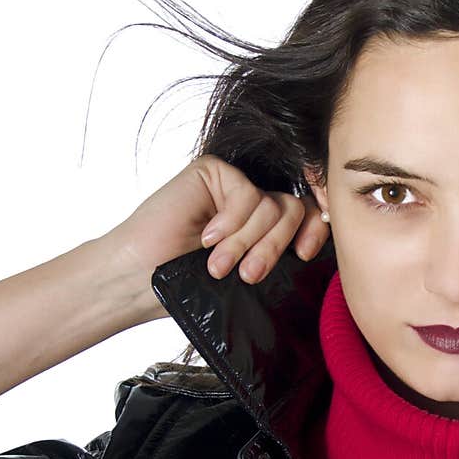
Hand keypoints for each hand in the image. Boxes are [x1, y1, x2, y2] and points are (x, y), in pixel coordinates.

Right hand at [102, 155, 329, 322]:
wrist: (141, 279)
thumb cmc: (188, 286)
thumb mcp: (245, 278)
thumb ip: (279, 262)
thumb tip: (318, 255)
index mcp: (267, 231)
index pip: (309, 219)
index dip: (315, 232)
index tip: (304, 256)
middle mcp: (254, 205)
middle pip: (294, 210)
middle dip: (274, 246)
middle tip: (250, 274)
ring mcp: (234, 186)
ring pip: (271, 205)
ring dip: (247, 242)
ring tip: (218, 266)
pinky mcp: (213, 172)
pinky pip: (246, 193)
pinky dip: (231, 221)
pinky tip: (207, 239)